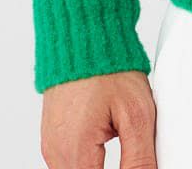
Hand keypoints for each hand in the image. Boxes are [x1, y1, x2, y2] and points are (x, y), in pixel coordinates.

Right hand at [40, 70, 156, 168]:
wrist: (83, 36)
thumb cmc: (108, 67)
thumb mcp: (136, 113)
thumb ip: (139, 158)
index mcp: (75, 153)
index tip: (135, 163)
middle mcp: (56, 154)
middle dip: (112, 168)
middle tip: (130, 148)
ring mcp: (52, 146)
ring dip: (100, 167)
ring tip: (118, 138)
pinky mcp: (53, 138)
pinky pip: (71, 161)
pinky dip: (90, 158)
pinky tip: (106, 138)